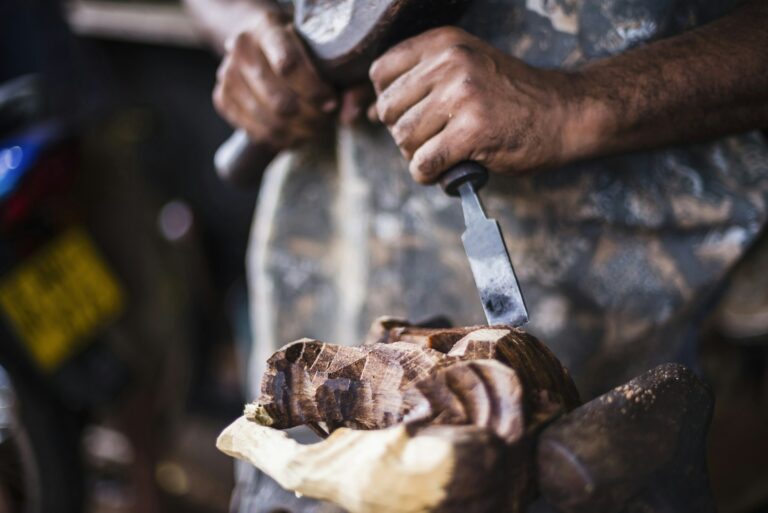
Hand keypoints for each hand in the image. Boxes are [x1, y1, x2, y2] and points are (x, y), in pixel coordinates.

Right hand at [213, 6, 337, 147]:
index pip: (288, 65)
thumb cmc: (301, 47)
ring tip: (314, 129)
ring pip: (268, 121)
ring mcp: (227, 74)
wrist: (259, 41)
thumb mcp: (328, 52)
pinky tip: (295, 134)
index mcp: (267, 28)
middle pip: (280, 101)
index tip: (331, 103)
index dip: (314, 92)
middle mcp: (242, 49)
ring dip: (298, 133)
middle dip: (310, 118)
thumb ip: (349, 83)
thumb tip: (349, 116)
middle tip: (325, 119)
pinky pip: (254, 132)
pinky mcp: (222, 98)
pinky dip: (280, 140)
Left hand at [369, 27, 587, 183]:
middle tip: (431, 140)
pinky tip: (444, 172)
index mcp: (443, 42)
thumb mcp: (465, 68)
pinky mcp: (472, 131)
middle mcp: (449, 62)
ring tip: (443, 153)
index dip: (389, 101)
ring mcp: (461, 96)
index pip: (381, 72)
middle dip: (403, 133)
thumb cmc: (511, 96)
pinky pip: (425, 163)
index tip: (413, 114)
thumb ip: (419, 83)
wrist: (564, 112)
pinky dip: (428, 175)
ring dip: (418, 156)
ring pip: (404, 139)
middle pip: (388, 110)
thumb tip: (369, 113)